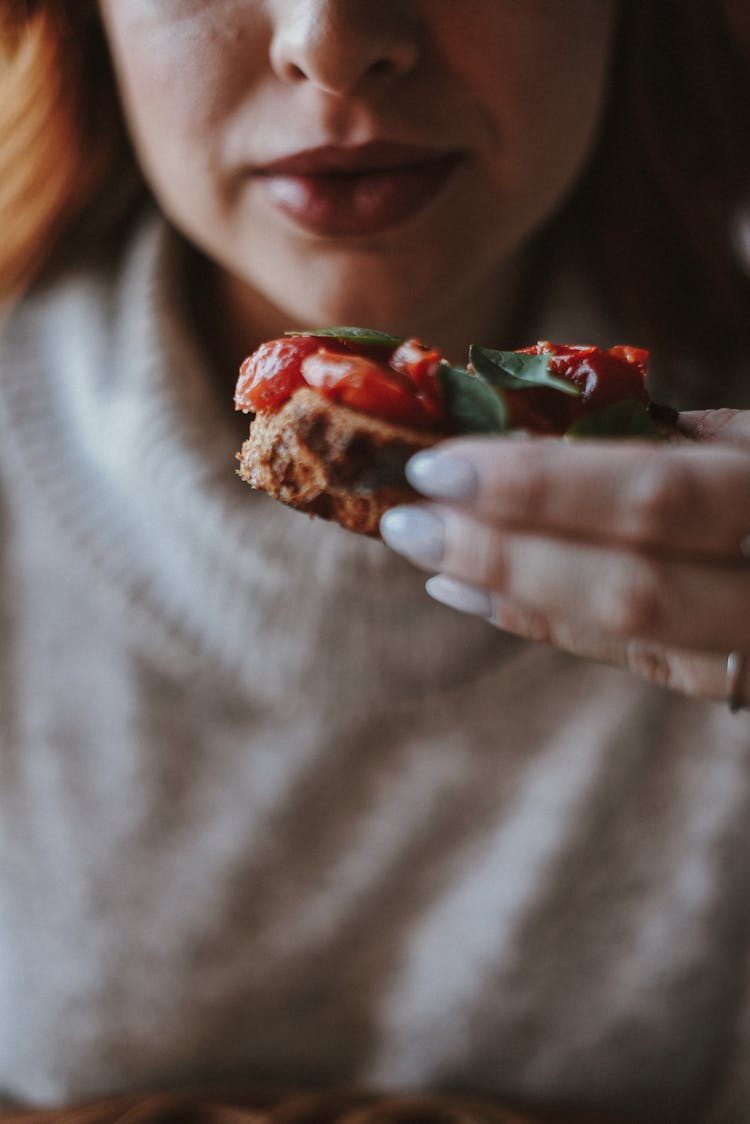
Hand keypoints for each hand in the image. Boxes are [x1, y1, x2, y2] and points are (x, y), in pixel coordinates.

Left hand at [380, 409, 749, 705]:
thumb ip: (686, 438)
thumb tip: (545, 433)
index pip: (655, 495)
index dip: (539, 486)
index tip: (438, 462)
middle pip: (630, 580)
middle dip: (504, 550)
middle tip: (407, 521)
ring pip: (631, 631)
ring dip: (512, 591)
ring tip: (427, 557)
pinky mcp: (744, 680)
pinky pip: (639, 658)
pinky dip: (551, 624)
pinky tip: (480, 597)